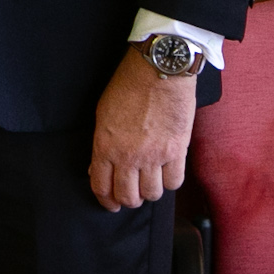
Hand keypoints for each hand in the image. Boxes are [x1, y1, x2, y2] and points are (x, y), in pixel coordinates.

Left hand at [88, 47, 196, 210]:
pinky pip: (175, 182)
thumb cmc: (127, 86)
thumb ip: (101, 145)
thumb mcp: (102, 114)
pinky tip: (167, 171)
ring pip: (152, 194)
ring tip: (151, 181)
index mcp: (105, 146)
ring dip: (150, 191)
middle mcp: (128, 156)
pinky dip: (171, 181)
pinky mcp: (176, 150)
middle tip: (132, 194)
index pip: (102, 187)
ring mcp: (154, 155)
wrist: (158, 70)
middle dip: (129, 200)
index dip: (106, 201)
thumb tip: (98, 168)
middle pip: (128, 197)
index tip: (111, 204)